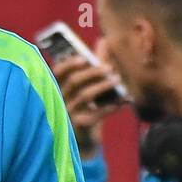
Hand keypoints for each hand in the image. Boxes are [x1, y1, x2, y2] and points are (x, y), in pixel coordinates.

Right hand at [50, 42, 124, 156]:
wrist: (83, 140)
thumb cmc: (85, 107)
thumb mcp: (87, 86)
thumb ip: (94, 63)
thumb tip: (103, 41)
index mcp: (57, 88)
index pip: (56, 72)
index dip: (68, 64)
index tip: (83, 57)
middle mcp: (58, 100)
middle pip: (74, 82)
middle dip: (93, 72)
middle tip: (110, 67)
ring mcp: (67, 114)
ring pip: (85, 95)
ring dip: (103, 86)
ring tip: (117, 80)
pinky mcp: (79, 126)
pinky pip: (97, 114)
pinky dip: (112, 106)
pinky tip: (125, 101)